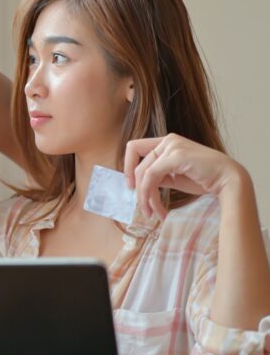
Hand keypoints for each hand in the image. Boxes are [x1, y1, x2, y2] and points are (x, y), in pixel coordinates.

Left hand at [124, 133, 246, 219]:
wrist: (228, 181)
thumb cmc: (203, 179)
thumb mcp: (173, 177)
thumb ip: (156, 176)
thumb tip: (137, 183)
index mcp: (167, 142)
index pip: (134, 147)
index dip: (127, 166)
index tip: (131, 186)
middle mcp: (168, 140)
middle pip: (137, 165)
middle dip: (138, 191)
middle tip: (143, 208)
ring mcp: (172, 146)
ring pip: (143, 174)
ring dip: (145, 197)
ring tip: (152, 214)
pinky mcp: (176, 156)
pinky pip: (151, 176)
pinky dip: (151, 195)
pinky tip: (160, 209)